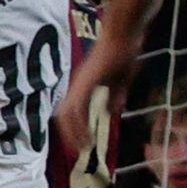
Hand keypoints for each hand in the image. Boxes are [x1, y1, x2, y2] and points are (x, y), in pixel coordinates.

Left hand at [59, 31, 138, 156]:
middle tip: (78, 151)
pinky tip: (87, 135)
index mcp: (83, 87)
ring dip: (73, 133)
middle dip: (69, 135)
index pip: (70, 112)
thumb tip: (111, 111)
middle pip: (63, 117)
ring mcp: (79, 84)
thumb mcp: (120, 81)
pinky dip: (79, 124)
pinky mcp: (85, 83)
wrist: (123, 36)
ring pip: (66, 115)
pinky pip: (76, 108)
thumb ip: (115, 96)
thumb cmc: (123, 54)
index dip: (73, 128)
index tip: (82, 143)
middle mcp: (77, 87)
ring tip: (82, 148)